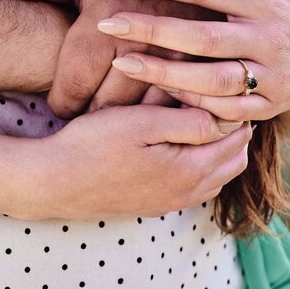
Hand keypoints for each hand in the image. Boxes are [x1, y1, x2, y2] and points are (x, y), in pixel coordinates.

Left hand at [0, 0, 218, 118]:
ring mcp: (179, 61)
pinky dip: (163, 120)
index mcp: (106, 23)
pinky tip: (150, 120)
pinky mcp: (206, 71)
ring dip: (126, 125)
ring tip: (111, 128)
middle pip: (105, 108)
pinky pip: (178, 111)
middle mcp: (142, 44)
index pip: (72, 86)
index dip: (60, 104)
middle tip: (82, 124)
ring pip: (142, 116)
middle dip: (90, 119)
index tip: (58, 107)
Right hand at [12, 102, 251, 220]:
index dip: (235, 108)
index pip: (236, 137)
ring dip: (219, 149)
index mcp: (191, 170)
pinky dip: (202, 166)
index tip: (224, 82)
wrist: (53, 181)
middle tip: (219, 97)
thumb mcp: (142, 123)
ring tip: (204, 117)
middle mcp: (188, 193)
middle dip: (234, 130)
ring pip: (218, 176)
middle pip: (234, 160)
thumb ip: (189, 120)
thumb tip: (225, 116)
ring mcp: (171, 202)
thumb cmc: (93, 145)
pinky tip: (182, 145)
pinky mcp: (154, 206)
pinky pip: (196, 188)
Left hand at [92, 0, 289, 120]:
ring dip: (164, 74)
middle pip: (202, 37)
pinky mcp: (270, 105)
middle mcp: (270, 39)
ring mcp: (272, 75)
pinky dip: (193, 102)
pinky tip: (158, 92)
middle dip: (151, 31)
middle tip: (106, 23)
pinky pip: (226, 108)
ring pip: (212, 79)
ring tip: (121, 63)